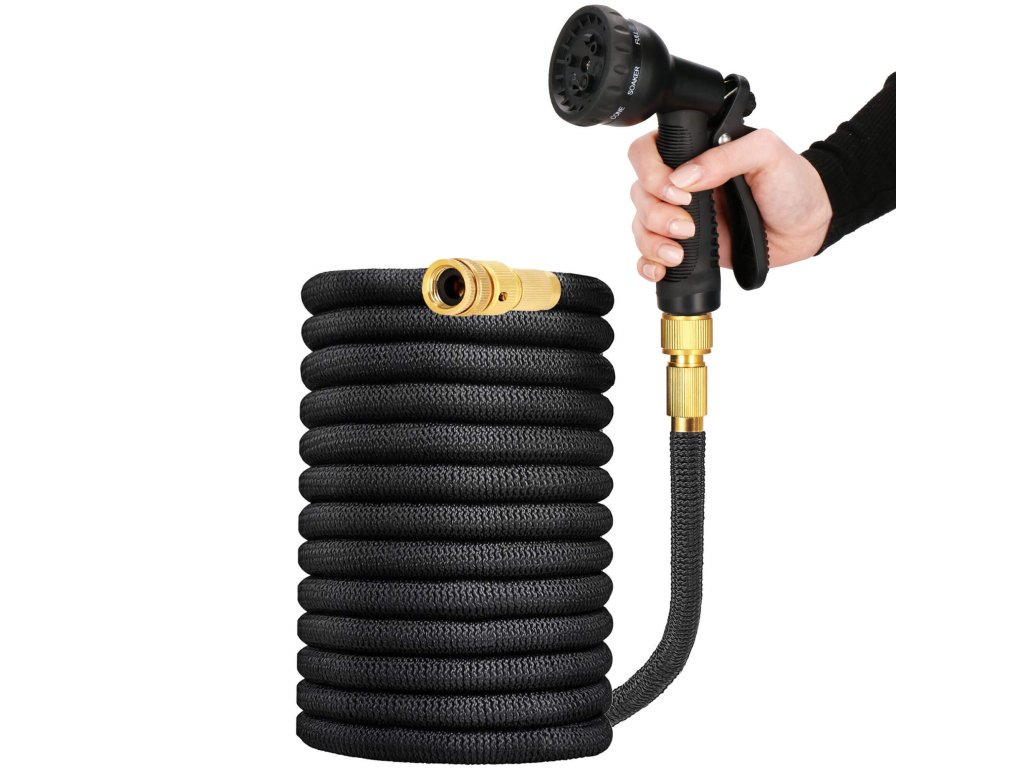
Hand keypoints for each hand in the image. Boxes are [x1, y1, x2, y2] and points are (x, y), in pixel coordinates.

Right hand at [628, 128, 832, 280]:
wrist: (809, 226)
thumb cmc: (792, 184)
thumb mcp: (766, 154)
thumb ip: (726, 157)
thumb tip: (682, 178)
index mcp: (694, 152)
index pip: (646, 152)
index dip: (651, 173)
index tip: (678, 193)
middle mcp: (681, 184)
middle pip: (639, 194)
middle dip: (656, 214)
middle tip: (687, 226)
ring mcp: (681, 216)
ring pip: (640, 226)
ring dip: (651, 242)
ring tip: (679, 253)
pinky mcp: (686, 247)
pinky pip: (650, 255)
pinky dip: (647, 264)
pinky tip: (661, 268)